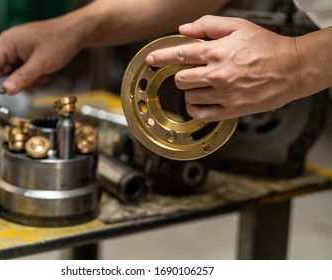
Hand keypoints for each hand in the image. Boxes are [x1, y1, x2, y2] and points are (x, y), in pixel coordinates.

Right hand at [0, 18, 80, 93]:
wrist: (74, 35)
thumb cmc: (60, 41)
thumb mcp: (41, 63)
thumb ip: (23, 78)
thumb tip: (7, 90)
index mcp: (7, 43)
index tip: (10, 89)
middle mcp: (8, 46)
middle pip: (0, 74)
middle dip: (18, 82)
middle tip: (34, 79)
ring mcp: (16, 52)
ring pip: (12, 76)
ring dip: (27, 80)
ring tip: (42, 74)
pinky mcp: (24, 57)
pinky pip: (21, 74)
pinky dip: (32, 77)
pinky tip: (43, 72)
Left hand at [146, 15, 302, 121]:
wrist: (293, 68)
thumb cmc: (268, 47)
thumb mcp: (239, 26)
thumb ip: (208, 26)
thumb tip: (184, 29)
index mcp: (217, 51)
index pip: (180, 54)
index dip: (161, 56)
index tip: (151, 59)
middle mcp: (217, 73)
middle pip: (180, 78)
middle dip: (181, 75)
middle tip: (190, 73)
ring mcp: (224, 93)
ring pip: (189, 97)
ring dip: (190, 92)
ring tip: (202, 86)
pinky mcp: (232, 109)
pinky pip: (202, 114)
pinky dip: (195, 109)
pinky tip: (200, 103)